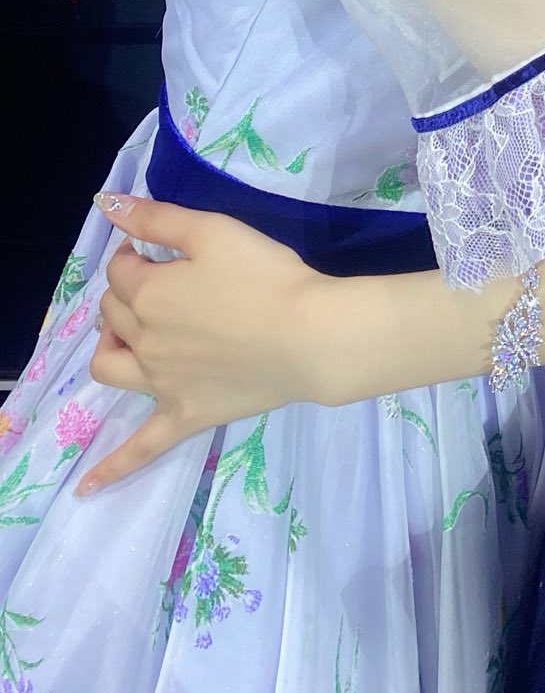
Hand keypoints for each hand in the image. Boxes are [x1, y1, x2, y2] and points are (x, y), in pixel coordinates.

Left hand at [79, 194, 335, 494]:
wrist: (309, 335)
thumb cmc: (266, 275)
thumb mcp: (213, 230)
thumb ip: (158, 217)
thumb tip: (107, 205)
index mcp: (148, 295)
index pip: (122, 267)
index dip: (140, 251)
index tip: (168, 247)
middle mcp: (144, 342)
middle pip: (114, 311)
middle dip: (129, 289)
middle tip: (168, 278)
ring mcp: (161, 384)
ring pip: (111, 366)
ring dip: (109, 347)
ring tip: (129, 335)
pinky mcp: (184, 415)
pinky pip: (141, 447)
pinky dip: (112, 466)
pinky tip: (87, 488)